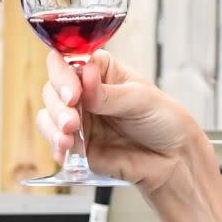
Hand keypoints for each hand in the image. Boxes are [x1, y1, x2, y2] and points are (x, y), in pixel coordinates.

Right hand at [38, 51, 204, 191]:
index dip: (63, 75)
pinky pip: (56, 144)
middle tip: (72, 121)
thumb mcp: (141, 100)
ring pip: (48, 116)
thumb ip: (109, 94)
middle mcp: (85, 93)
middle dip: (58, 106)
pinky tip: (65, 151)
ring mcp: (79, 120)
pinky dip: (56, 147)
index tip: (72, 92)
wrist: (174, 159)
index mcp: (100, 72)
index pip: (68, 62)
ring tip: (68, 138)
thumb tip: (87, 76)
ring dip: (52, 127)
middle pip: (52, 90)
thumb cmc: (164, 120)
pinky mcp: (78, 146)